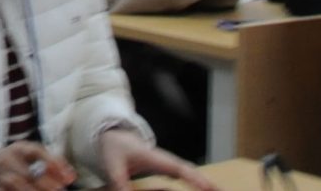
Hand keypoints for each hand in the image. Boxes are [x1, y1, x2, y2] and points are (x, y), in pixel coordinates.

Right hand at [0, 141, 77, 190]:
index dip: (53, 163)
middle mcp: (8, 161)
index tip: (68, 177)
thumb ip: (50, 161)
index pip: (36, 152)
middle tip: (60, 190)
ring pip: (16, 184)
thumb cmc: (15, 160)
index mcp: (19, 149)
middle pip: (28, 174)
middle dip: (46, 184)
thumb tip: (71, 176)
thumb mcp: (29, 155)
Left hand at [96, 128, 214, 190]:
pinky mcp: (167, 168)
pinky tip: (206, 189)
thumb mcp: (112, 165)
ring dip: (205, 183)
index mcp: (155, 158)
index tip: (208, 187)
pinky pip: (186, 176)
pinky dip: (197, 182)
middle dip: (208, 182)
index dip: (194, 178)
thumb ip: (119, 181)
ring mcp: (168, 164)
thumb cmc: (114, 148)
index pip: (179, 168)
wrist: (113, 135)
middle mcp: (166, 160)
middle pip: (191, 171)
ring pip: (191, 173)